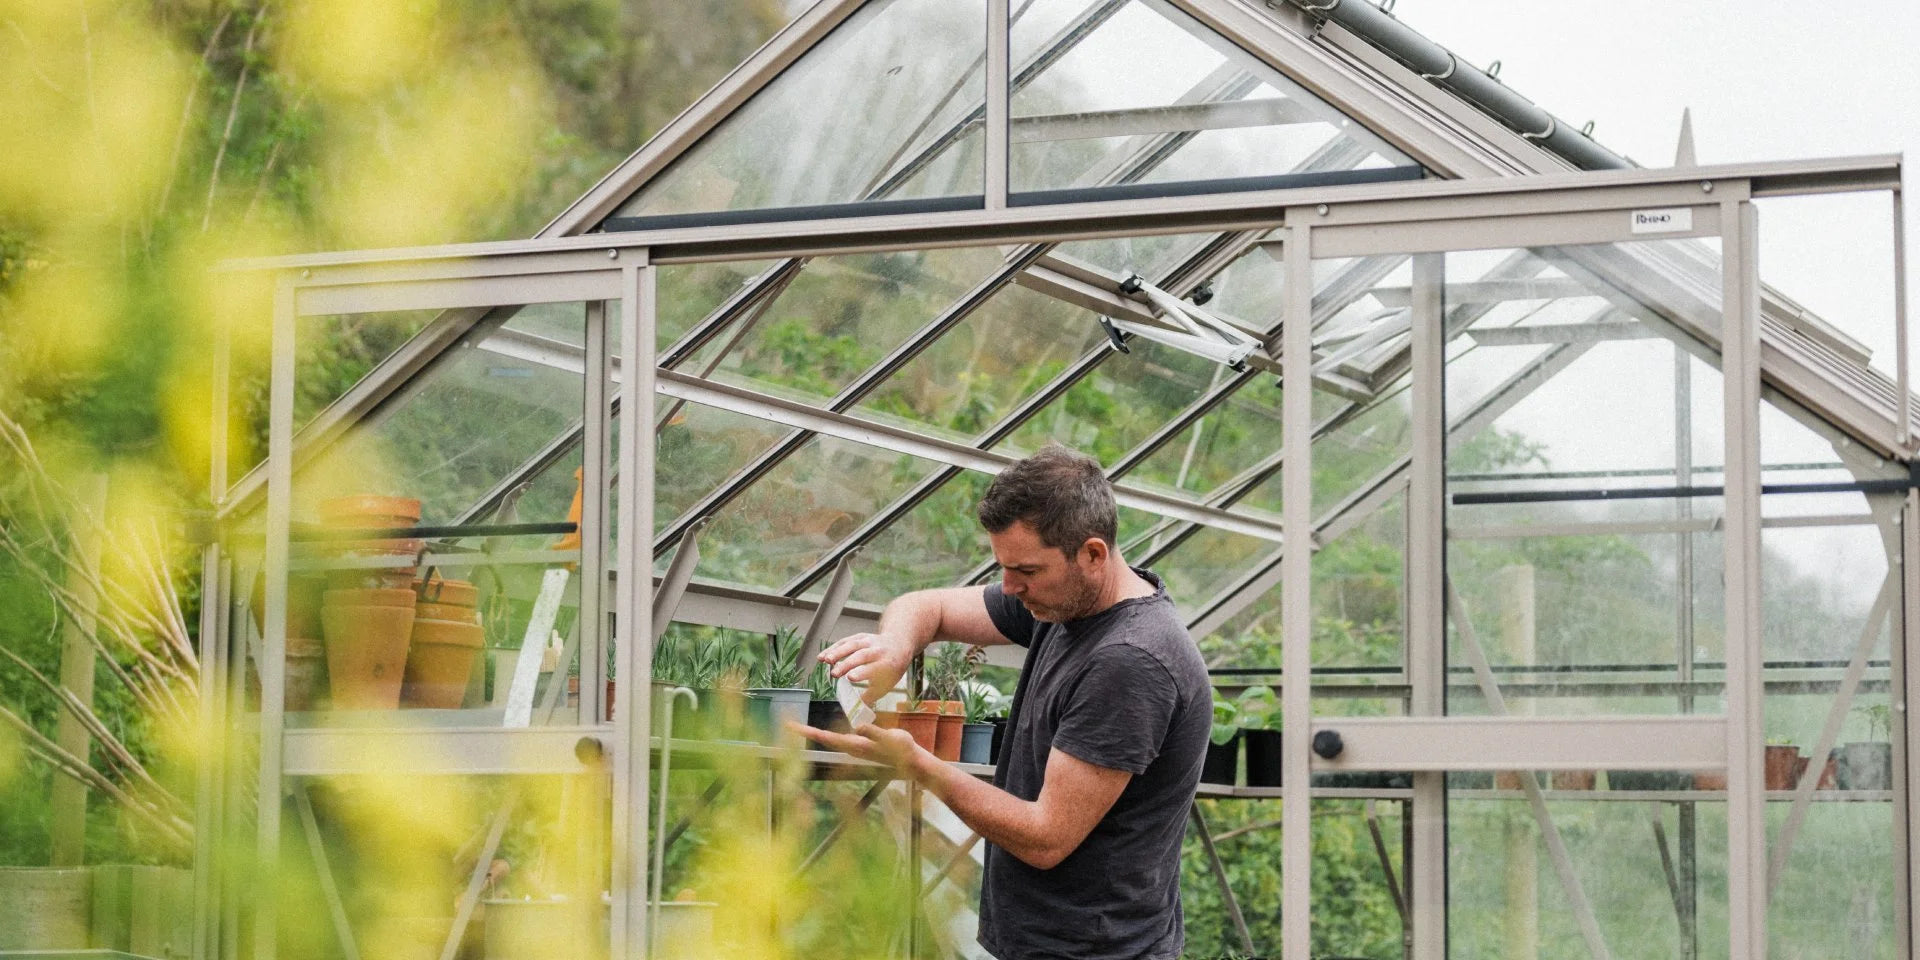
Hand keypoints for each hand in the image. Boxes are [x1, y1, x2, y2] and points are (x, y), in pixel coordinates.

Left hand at [789, 721, 921, 771]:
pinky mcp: (858, 746)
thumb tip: (859, 726)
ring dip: (813, 734)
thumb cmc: (901, 748)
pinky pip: (837, 739)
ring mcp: (853, 748)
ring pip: (828, 740)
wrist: (910, 760)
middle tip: (787, 724)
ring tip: (799, 727)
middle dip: (805, 732)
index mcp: (854, 744)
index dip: (807, 732)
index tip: (791, 726)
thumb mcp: (889, 738)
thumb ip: (875, 733)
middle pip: (822, 739)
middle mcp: (850, 747)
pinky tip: (823, 731)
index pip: (825, 737)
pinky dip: (825, 734)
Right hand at [817, 632, 911, 702]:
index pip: (874, 668)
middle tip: (834, 674)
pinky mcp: (859, 637)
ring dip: (837, 652)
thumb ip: (870, 696)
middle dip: (847, 664)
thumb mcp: (886, 683)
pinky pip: (844, 641)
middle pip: (861, 656)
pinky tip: (822, 657)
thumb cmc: (889, 670)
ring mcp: (868, 641)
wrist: (897, 645)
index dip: (862, 673)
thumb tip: (856, 713)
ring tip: (825, 661)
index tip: (850, 678)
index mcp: (886, 664)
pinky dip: (832, 649)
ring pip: (852, 645)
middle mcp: (877, 651)